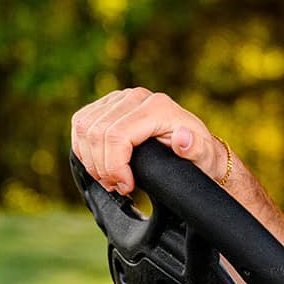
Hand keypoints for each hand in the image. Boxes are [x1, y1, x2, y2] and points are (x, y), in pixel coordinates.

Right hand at [70, 88, 232, 195]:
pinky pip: (80, 124)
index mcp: (158, 107)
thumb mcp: (203, 156)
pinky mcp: (106, 104)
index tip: (126, 186)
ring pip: (84, 128)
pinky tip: (100, 164)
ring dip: (91, 160)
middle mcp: (136, 97)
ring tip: (110, 179)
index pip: (117, 136)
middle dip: (101, 167)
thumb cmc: (197, 153)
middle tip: (117, 186)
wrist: (192, 144)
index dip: (114, 166)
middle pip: (96, 133)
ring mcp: (119, 98)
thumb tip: (183, 138)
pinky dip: (83, 149)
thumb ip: (195, 149)